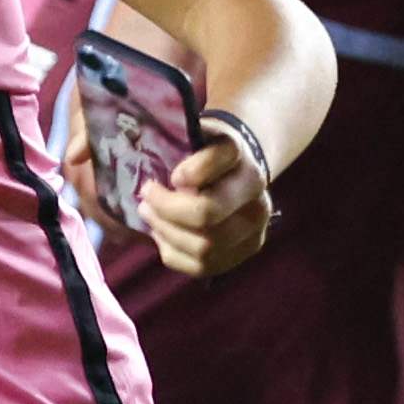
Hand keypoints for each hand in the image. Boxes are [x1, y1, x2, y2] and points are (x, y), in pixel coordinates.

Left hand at [138, 128, 274, 280]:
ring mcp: (252, 236)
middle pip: (206, 215)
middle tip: (145, 196)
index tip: (173, 175)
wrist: (237, 176)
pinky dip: (171, 252)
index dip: (191, 173)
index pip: (218, 169)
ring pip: (202, 247)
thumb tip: (167, 170)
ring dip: (164, 231)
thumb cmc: (208, 155)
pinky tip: (162, 234)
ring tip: (148, 213)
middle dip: (166, 208)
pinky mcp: (237, 258)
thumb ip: (186, 146)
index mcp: (249, 169)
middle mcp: (258, 205)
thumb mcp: (201, 136)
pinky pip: (199, 267)